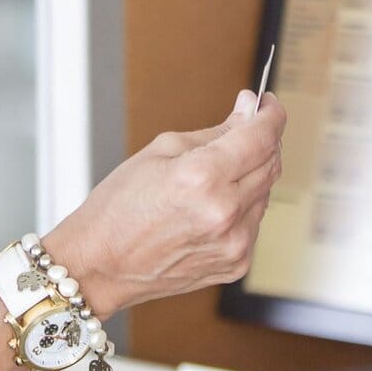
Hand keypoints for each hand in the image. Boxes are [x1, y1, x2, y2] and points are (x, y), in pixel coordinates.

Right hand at [47, 90, 285, 317]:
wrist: (100, 265)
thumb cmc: (119, 207)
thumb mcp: (162, 151)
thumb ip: (216, 132)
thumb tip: (249, 111)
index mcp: (202, 177)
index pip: (261, 137)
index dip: (271, 115)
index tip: (269, 105)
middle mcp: (224, 212)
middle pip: (271, 163)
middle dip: (262, 141)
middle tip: (243, 130)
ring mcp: (234, 243)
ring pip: (266, 193)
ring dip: (250, 176)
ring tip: (212, 178)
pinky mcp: (236, 263)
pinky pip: (254, 222)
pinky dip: (242, 207)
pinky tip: (210, 208)